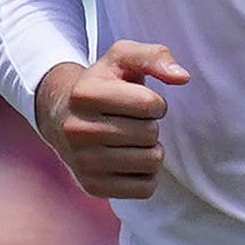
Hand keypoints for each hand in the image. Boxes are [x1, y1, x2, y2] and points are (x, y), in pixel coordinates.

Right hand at [34, 40, 189, 199]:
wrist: (61, 116)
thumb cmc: (102, 83)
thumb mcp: (122, 57)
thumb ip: (155, 56)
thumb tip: (183, 77)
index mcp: (85, 94)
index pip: (149, 104)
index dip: (155, 102)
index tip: (140, 100)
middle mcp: (78, 130)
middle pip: (150, 134)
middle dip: (151, 124)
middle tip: (132, 120)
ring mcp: (83, 162)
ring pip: (151, 161)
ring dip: (150, 149)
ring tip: (132, 138)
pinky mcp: (92, 187)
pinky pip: (145, 188)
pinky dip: (146, 174)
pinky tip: (130, 159)